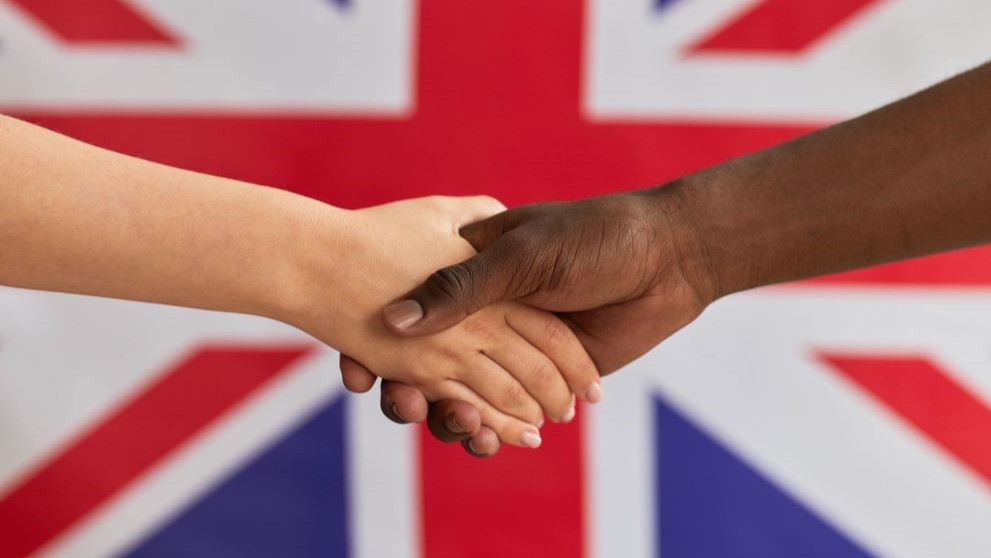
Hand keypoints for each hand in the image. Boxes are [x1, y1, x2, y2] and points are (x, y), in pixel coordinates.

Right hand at [346, 185, 715, 455]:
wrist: (671, 257)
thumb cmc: (596, 237)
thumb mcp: (525, 254)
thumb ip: (462, 287)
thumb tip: (397, 321)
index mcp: (470, 272)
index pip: (408, 314)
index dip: (376, 344)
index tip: (354, 368)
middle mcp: (486, 314)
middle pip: (426, 362)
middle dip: (408, 390)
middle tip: (403, 403)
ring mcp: (513, 349)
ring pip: (463, 394)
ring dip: (451, 417)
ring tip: (459, 427)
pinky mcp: (545, 381)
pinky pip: (507, 411)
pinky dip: (492, 429)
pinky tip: (488, 440)